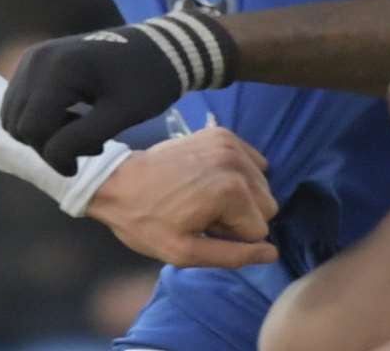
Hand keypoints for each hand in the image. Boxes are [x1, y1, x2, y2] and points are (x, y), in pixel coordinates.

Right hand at [2, 18, 229, 174]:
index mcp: (57, 69)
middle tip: (90, 144)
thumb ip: (82, 137)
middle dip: (49, 144)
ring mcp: (32, 58)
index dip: (55, 155)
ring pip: (15, 115)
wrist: (159, 47)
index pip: (33, 127)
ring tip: (81, 130)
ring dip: (43, 132)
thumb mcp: (121, 114)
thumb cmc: (147, 80)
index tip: (89, 158)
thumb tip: (52, 156)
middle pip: (18, 123)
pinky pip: (21, 102)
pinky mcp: (34, 62)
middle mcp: (36, 60)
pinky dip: (40, 118)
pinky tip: (72, 116)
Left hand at [83, 126, 279, 268]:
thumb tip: (272, 252)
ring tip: (203, 196)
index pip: (259, 231)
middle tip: (203, 214)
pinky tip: (210, 178)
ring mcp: (229, 143)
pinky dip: (238, 172)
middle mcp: (236, 163)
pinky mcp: (220, 133)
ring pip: (261, 184)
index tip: (202, 228)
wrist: (117, 182)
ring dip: (239, 195)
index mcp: (232, 192)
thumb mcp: (185, 253)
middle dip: (240, 216)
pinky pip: (251, 161)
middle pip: (266, 205)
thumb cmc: (147, 222)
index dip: (231, 236)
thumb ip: (234, 256)